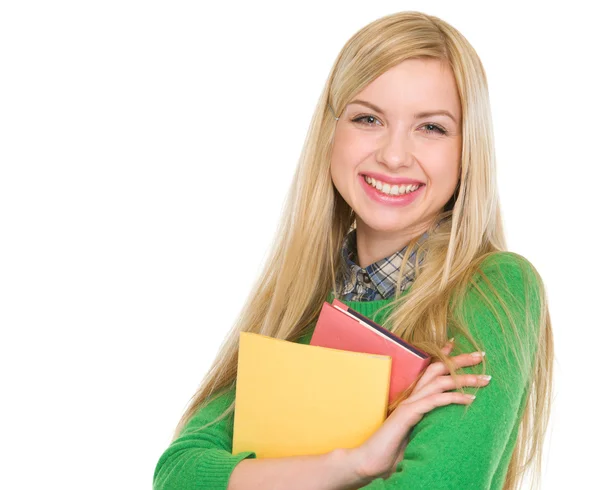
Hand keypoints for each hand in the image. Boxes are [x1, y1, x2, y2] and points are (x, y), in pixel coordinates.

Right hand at [347, 340, 490, 480]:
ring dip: (465, 378)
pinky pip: (436, 401)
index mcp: (412, 398)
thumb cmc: (390, 451)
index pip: (429, 370)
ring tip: (485, 379)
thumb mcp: (414, 435)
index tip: (456, 344)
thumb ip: (427, 426)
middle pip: (438, 368)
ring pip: (441, 382)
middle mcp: (411, 396)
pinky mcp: (409, 414)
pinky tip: (471, 399)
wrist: (369, 461)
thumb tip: (444, 429)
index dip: (444, 355)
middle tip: (481, 355)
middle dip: (461, 360)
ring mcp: (410, 404)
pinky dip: (455, 397)